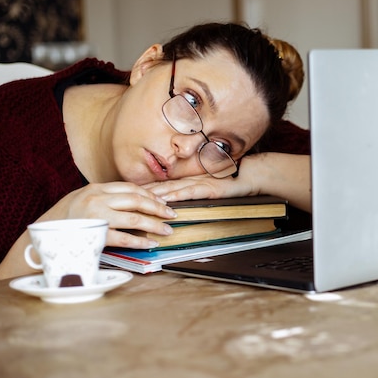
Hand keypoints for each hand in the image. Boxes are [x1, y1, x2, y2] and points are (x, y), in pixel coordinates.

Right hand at [40, 182, 176, 249]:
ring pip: (134, 219)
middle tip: (172, 215)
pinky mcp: (94, 235)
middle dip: (158, 208)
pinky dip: (139, 242)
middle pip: (137, 200)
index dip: (150, 195)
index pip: (131, 188)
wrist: (40, 234)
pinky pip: (123, 239)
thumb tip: (134, 200)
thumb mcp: (83, 198)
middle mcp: (97, 199)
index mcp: (96, 188)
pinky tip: (150, 244)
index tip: (163, 202)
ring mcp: (96, 217)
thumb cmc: (65, 217)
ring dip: (154, 225)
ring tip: (167, 230)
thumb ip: (105, 197)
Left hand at [145, 153, 311, 212]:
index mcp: (191, 180)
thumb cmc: (235, 181)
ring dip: (154, 195)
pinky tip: (164, 201)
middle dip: (143, 192)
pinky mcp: (208, 189)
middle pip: (163, 186)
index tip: (129, 193)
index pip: (164, 185)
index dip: (146, 188)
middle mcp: (192, 180)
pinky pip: (188, 193)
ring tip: (137, 200)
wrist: (253, 174)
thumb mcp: (212, 187)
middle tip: (125, 196)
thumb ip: (198, 191)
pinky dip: (175, 197)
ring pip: (172, 190)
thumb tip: (182, 202)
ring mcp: (199, 183)